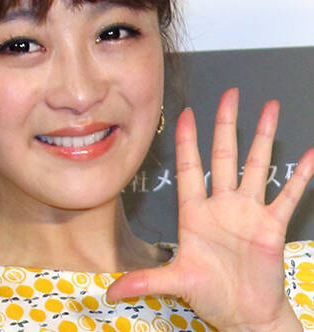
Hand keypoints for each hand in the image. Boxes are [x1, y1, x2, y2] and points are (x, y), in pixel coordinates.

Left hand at [107, 88, 313, 330]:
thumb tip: (111, 292)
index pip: (190, 167)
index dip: (187, 141)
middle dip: (226, 124)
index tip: (186, 113)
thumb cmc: (210, 294)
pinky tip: (310, 155)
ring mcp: (248, 212)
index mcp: (195, 212)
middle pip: (224, 154)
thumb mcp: (176, 283)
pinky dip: (301, 176)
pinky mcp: (272, 226)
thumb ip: (146, 281)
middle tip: (230, 95)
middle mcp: (221, 204)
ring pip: (257, 165)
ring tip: (270, 108)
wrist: (244, 315)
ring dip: (264, 137)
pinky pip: (289, 196)